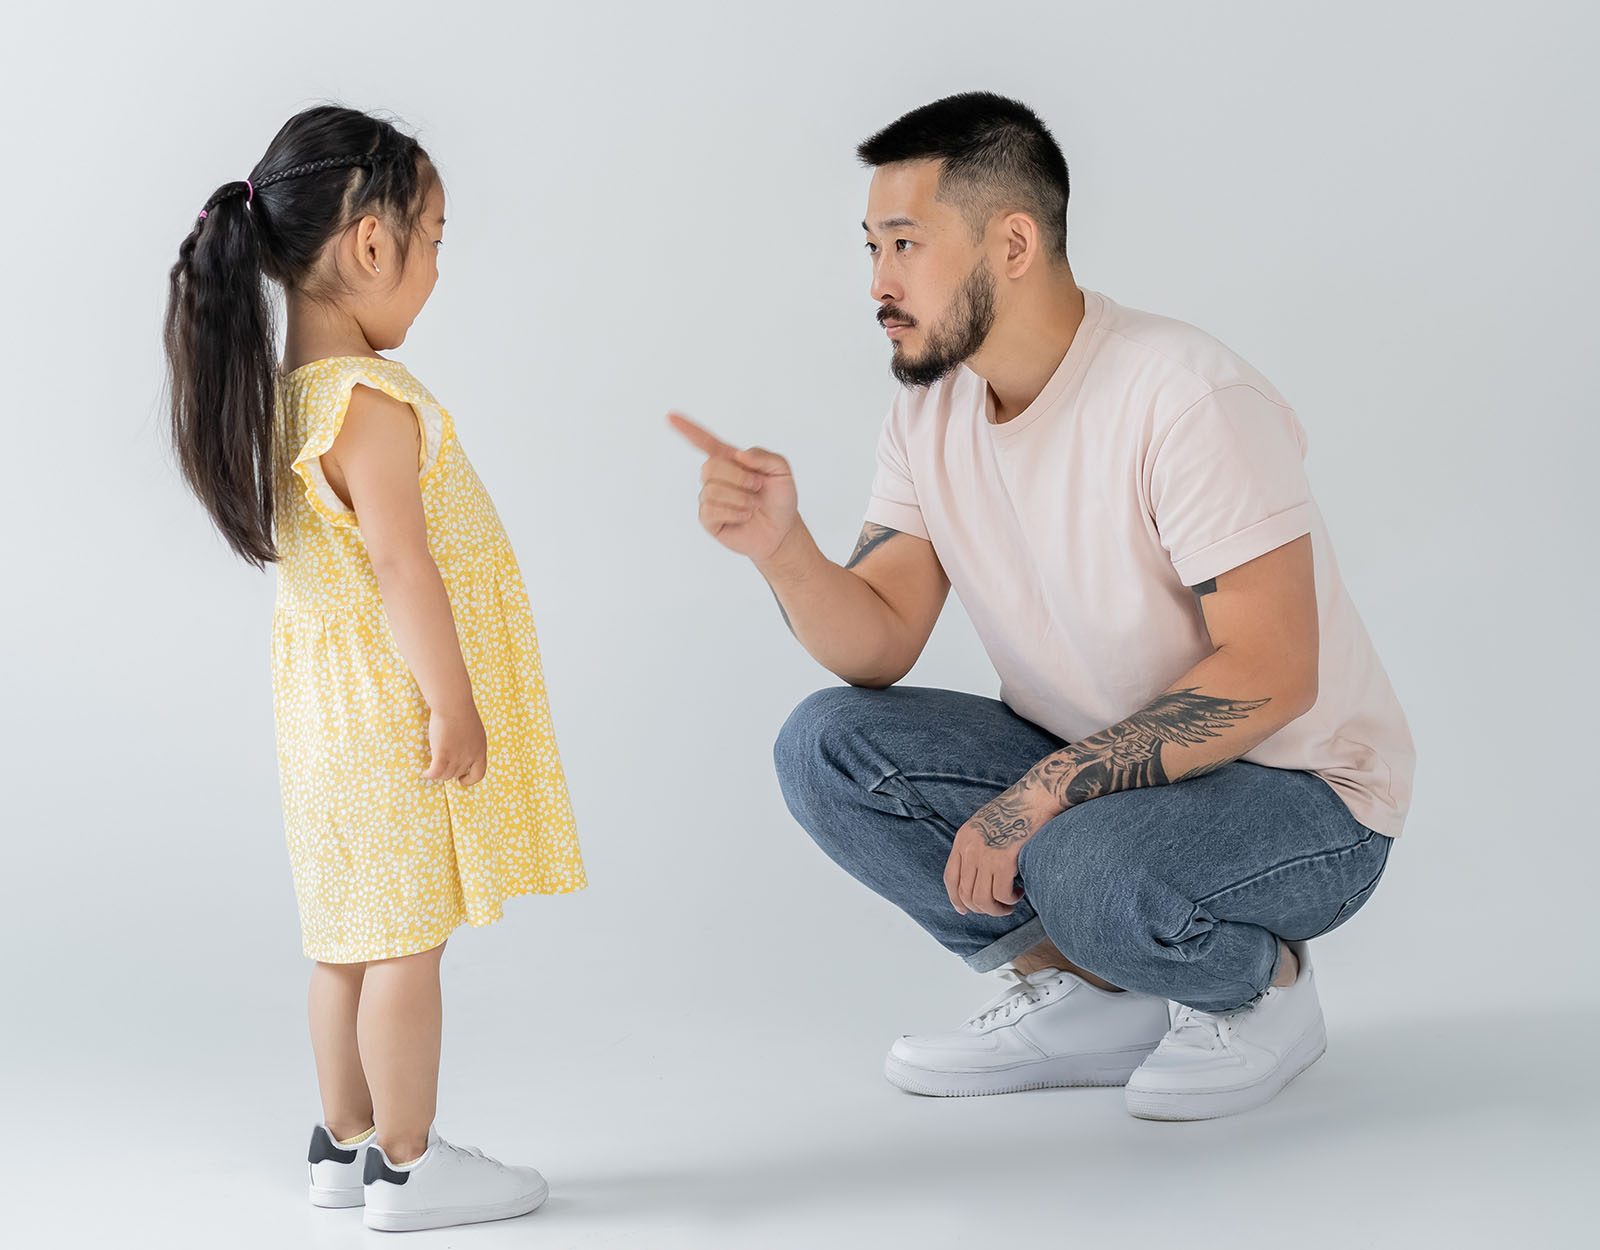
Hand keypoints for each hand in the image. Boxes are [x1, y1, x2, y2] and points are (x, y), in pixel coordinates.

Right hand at [421, 702, 487, 787]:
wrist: (453, 703)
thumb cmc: (461, 711)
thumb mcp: (473, 730)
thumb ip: (470, 742)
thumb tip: (461, 749)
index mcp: (480, 750)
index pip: (479, 774)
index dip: (469, 779)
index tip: (461, 778)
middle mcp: (470, 756)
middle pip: (457, 773)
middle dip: (449, 772)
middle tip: (440, 766)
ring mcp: (457, 756)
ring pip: (446, 775)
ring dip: (438, 774)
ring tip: (431, 770)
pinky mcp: (443, 753)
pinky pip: (436, 772)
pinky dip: (430, 775)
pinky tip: (425, 773)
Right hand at [668, 412, 797, 562]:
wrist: (782, 530)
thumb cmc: (780, 498)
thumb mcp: (782, 470)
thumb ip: (764, 456)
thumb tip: (739, 455)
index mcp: (730, 460)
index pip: (704, 442)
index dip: (687, 429)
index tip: (670, 416)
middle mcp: (716, 477)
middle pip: (710, 466)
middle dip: (738, 476)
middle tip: (758, 486)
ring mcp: (710, 498)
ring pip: (712, 490)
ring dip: (740, 497)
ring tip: (754, 504)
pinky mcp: (709, 519)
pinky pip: (711, 510)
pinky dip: (733, 512)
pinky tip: (745, 515)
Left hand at [944, 787, 1057, 915]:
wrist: (1036, 796)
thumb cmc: (1017, 810)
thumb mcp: (985, 824)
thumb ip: (976, 845)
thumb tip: (977, 873)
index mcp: (962, 839)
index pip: (950, 878)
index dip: (956, 899)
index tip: (964, 910)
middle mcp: (969, 848)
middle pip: (965, 894)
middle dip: (982, 908)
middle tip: (999, 908)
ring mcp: (984, 855)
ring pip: (982, 899)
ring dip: (997, 909)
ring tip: (1010, 904)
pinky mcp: (1003, 860)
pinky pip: (1001, 894)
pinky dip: (1010, 899)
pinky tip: (1019, 891)